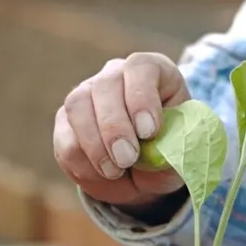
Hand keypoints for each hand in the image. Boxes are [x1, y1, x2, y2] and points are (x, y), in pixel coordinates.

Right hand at [53, 53, 189, 206]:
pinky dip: (83, 164)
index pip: (141, 68)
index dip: (142, 97)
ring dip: (94, 145)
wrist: (146, 171)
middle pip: (104, 86)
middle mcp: (116, 75)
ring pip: (77, 107)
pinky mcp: (66, 121)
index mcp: (153, 71)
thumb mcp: (180, 150)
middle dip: (114, 128)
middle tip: (127, 158)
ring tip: (115, 172)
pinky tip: (104, 177)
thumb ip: (173, 147)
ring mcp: (86, 94)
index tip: (149, 131)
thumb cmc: (168, 151)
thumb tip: (159, 153)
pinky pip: (64, 139)